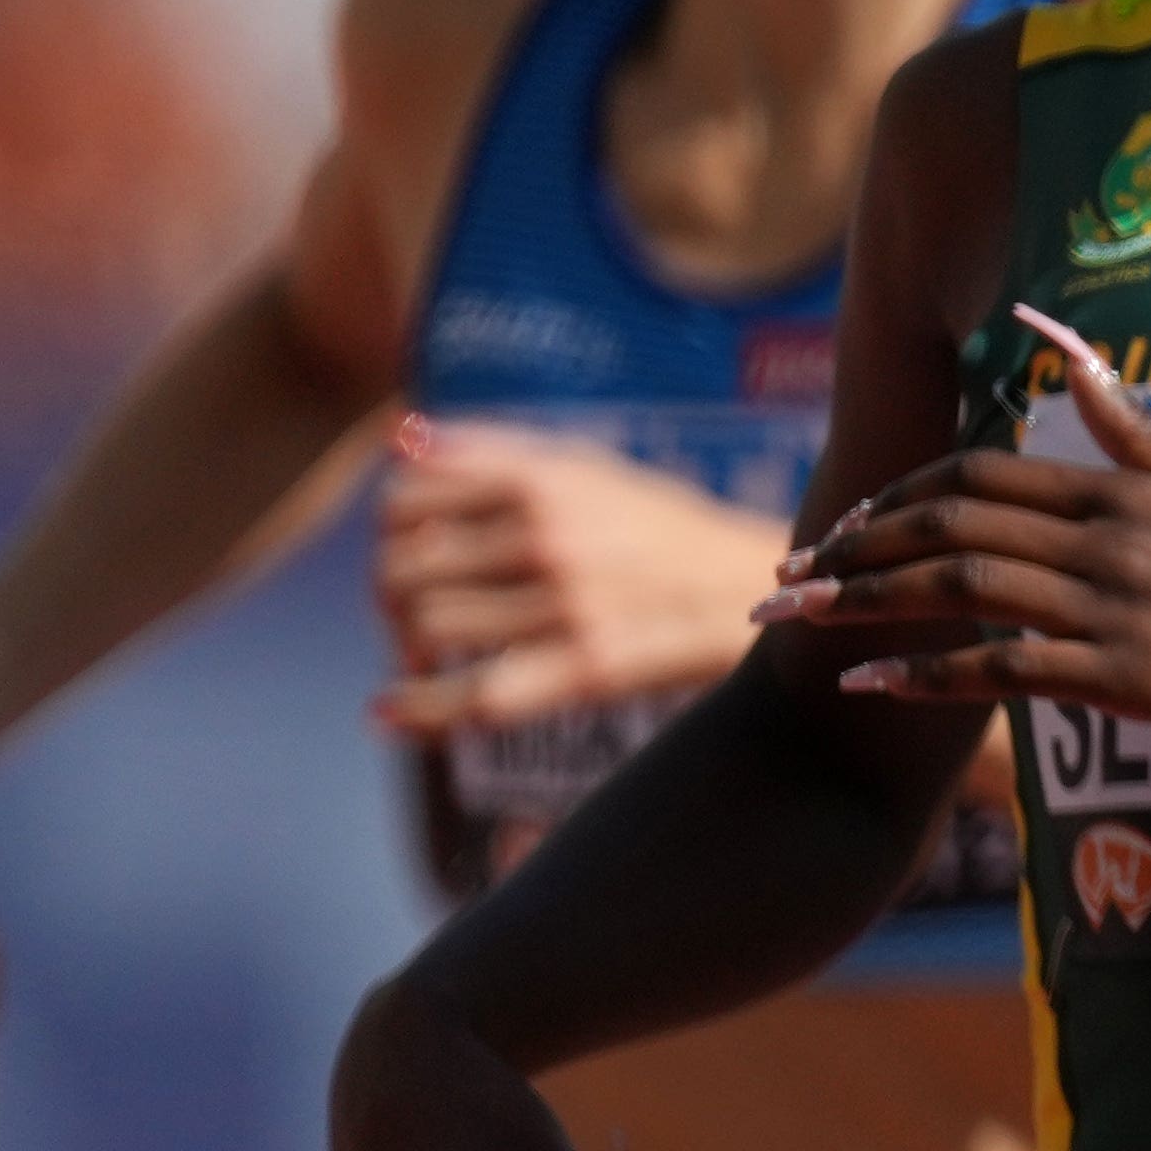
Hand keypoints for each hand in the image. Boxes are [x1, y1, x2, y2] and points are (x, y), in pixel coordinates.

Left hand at [366, 416, 793, 740]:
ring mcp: (568, 604)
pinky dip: (419, 709)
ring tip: (429, 659)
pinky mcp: (590, 667)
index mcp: (541, 480)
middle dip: (393, 598)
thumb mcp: (589, 467)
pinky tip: (387, 713)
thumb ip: (492, 449)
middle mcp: (548, 535)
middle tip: (416, 617)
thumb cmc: (666, 528)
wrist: (762, 588)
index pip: (404, 500)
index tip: (414, 554)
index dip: (391, 534)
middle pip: (403, 568)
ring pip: (428, 628)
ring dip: (411, 649)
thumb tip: (397, 437)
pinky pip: (478, 695)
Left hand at [764, 324, 1150, 746]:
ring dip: (861, 601)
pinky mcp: (1129, 677)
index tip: (843, 525)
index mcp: (1126, 491)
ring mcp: (1115, 607)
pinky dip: (924, 671)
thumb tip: (1071, 356)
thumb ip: (1139, 432)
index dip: (898, 494)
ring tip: (792, 619)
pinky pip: (1002, 668)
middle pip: (945, 522)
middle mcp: (1106, 539)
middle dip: (850, 546)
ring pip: (957, 587)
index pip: (981, 473)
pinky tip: (869, 682)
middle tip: (784, 573)